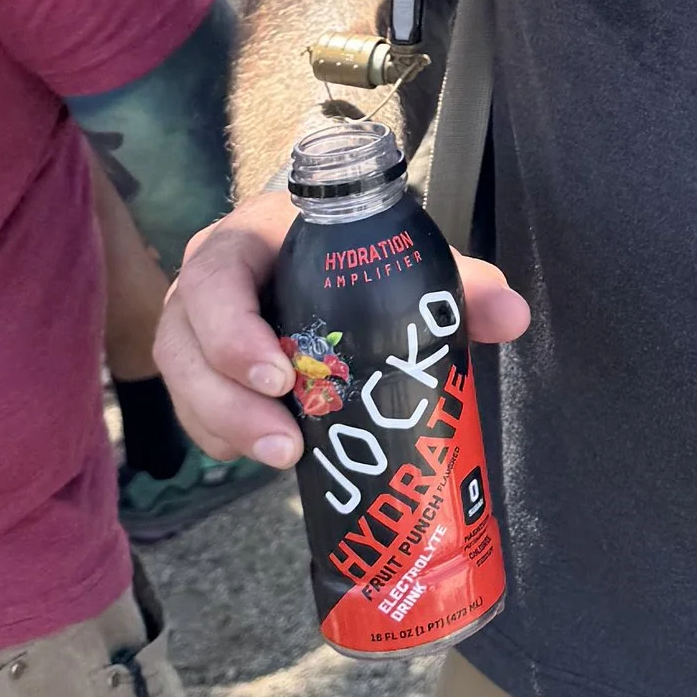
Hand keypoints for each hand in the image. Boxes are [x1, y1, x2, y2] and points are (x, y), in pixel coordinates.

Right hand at [155, 189, 530, 466]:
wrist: (334, 262)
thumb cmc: (363, 256)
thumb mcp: (402, 261)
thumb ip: (458, 284)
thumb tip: (512, 316)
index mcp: (251, 239)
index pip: (215, 275)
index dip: (232, 329)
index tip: (283, 375)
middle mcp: (208, 282)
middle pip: (185, 343)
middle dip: (229, 400)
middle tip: (287, 441)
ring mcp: (196, 329)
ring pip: (184, 383)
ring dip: (227, 427)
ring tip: (285, 457)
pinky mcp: (200, 371)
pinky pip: (193, 412)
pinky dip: (223, 438)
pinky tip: (266, 455)